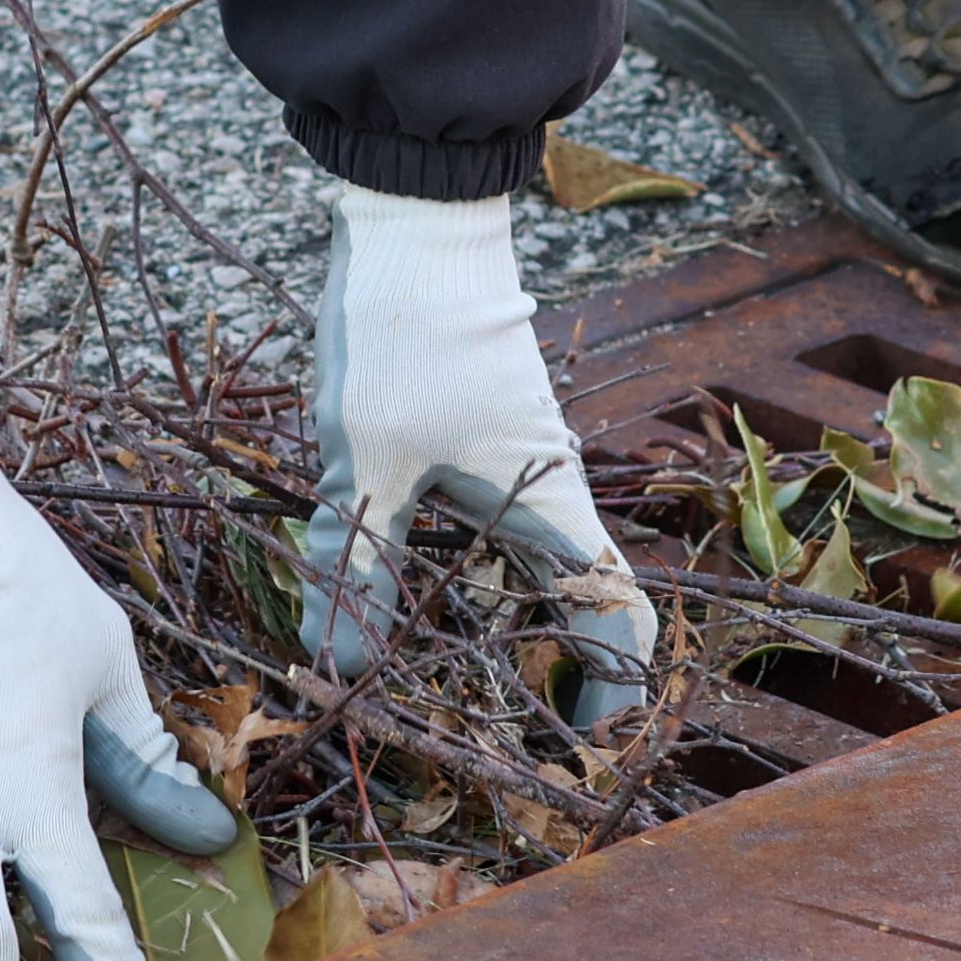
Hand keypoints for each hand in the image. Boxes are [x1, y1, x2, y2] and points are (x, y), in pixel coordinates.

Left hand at [300, 182, 654, 728]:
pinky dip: (463, 572)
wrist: (415, 215)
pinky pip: (486, 525)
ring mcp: (515, 459)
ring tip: (436, 678)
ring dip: (501, 623)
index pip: (617, 613)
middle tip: (501, 732)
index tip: (580, 745)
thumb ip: (356, 567)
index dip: (613, 688)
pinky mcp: (475, 434)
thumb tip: (343, 672)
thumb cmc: (404, 334)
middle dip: (554, 673)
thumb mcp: (366, 461)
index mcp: (550, 503)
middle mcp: (547, 487)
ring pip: (527, 562)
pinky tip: (400, 590)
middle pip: (577, 599)